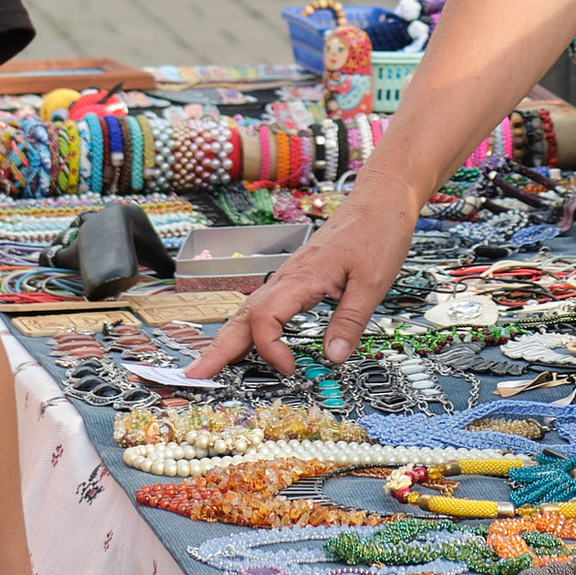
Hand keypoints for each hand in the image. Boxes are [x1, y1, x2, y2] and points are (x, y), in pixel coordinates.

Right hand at [187, 185, 415, 377]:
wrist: (381, 199)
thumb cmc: (378, 232)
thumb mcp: (373, 282)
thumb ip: (351, 321)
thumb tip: (333, 358)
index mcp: (301, 277)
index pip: (265, 319)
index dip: (270, 350)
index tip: (290, 369)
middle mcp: (287, 276)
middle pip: (242, 315)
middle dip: (217, 348)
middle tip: (194, 375)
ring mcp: (290, 275)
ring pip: (249, 309)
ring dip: (228, 338)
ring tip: (211, 363)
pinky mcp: (298, 276)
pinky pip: (264, 304)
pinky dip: (249, 326)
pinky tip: (248, 338)